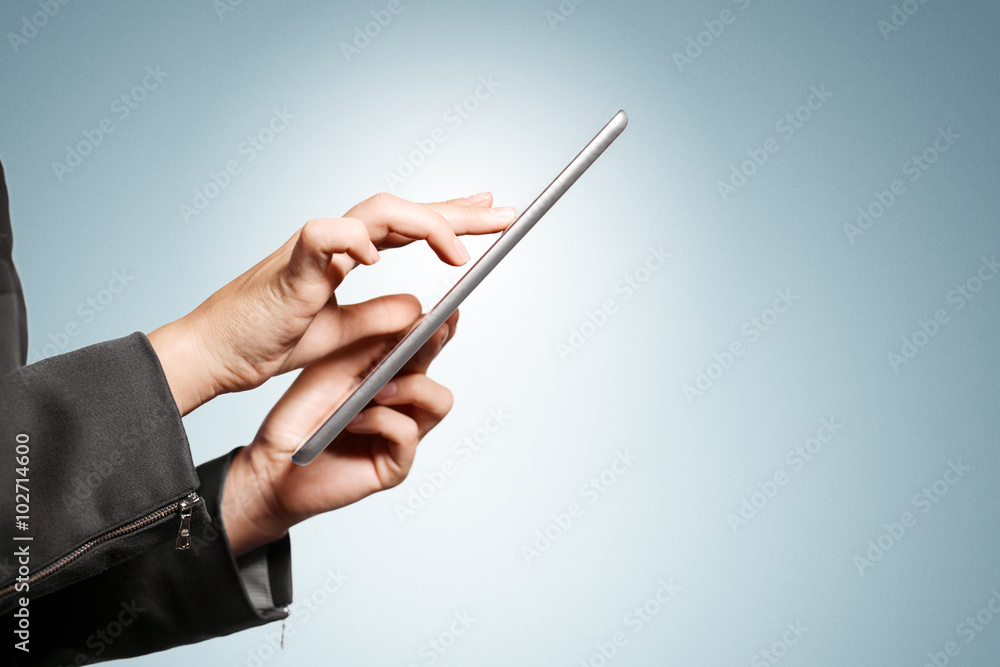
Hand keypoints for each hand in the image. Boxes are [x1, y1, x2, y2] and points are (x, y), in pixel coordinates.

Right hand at [148, 192, 513, 414]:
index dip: (447, 218)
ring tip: (460, 248)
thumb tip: (420, 309)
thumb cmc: (266, 341)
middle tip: (504, 213)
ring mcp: (311, 249)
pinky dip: (352, 241)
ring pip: (373, 212)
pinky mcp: (288, 266)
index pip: (406, 228)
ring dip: (423, 224)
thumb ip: (377, 319)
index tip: (489, 212)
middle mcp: (334, 243)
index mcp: (345, 256)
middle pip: (402, 211)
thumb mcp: (338, 337)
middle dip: (455, 211)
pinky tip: (379, 256)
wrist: (214, 355)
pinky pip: (321, 236)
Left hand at [221, 306, 459, 555]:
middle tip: (434, 328)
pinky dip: (382, 421)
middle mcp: (402, 403)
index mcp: (388, 375)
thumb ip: (372, 345)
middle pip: (437, 369)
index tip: (447, 310)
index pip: (423, 347)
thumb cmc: (301, 417)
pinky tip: (354, 421)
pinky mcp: (395, 464)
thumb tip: (411, 312)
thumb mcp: (334, 368)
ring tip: (377, 390)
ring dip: (410, 388)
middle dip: (435, 345)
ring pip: (439, 401)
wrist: (274, 462)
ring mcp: (402, 434)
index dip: (439, 328)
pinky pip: (408, 433)